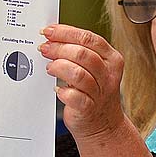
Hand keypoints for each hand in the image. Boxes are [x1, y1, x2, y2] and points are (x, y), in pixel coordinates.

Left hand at [40, 24, 151, 156]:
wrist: (102, 124)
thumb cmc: (93, 92)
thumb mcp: (93, 68)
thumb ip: (78, 51)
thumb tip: (52, 37)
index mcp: (111, 58)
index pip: (89, 38)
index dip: (66, 32)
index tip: (49, 31)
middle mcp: (108, 74)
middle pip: (83, 54)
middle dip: (59, 48)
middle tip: (44, 48)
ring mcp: (100, 93)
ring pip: (78, 73)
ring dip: (59, 67)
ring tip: (50, 68)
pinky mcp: (89, 109)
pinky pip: (74, 97)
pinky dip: (62, 91)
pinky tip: (57, 90)